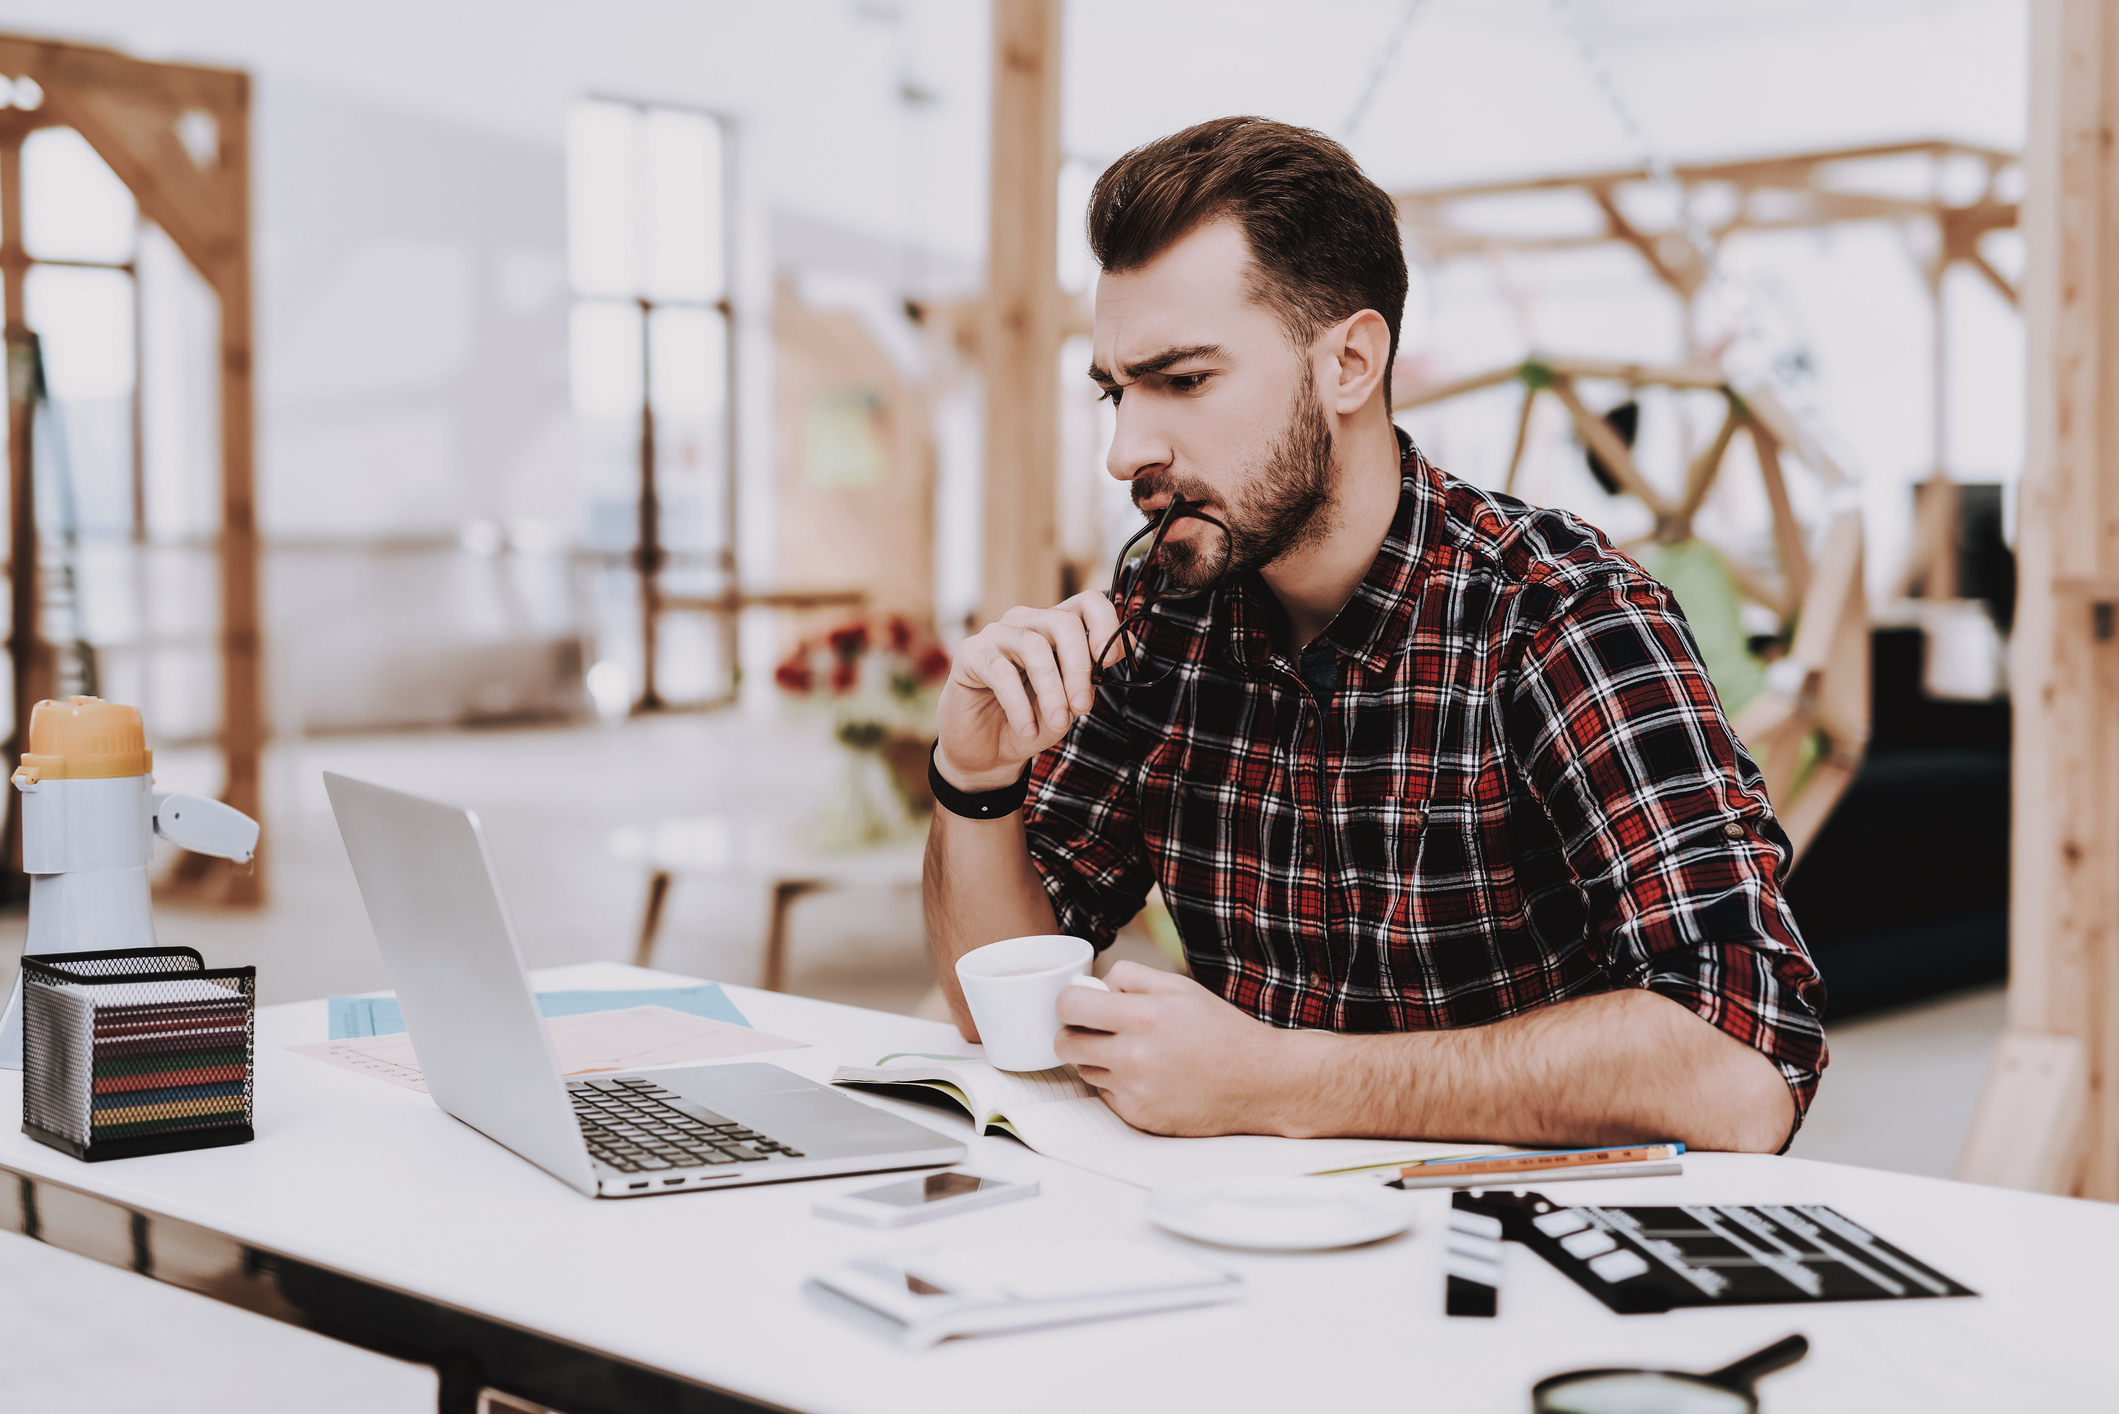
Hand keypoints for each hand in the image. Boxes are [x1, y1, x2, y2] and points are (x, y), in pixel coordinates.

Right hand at [934, 592, 1122, 790]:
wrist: (989, 752)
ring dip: (1052, 690)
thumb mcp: (1070, 704)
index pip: (1087, 603)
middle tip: (1082, 707)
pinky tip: (1026, 728)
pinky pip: (1000, 671)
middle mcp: (1027, 622)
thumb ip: (1090, 678)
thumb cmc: (1033, 722)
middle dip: (1079, 668)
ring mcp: (997, 634)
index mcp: (1056, 628)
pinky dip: (1019, 704)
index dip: (1104, 624)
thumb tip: (1117, 651)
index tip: (1110, 661)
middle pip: (1063, 623)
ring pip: (1033, 646)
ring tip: (1057, 723)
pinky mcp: (970, 653)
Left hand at [1053, 962, 1314, 1135]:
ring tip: (1135, 1052)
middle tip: (1097, 1029)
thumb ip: (1130, 977)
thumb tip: (1093, 985)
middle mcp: (1135, 1057)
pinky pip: (1106, 1095)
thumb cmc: (1222, 1032)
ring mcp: (1135, 1091)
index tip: (1080, 1004)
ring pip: (1085, 1070)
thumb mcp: (1180, 987)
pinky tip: (1149, 1077)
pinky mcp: (1139, 1117)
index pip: (1070, 1006)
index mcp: (1144, 1017)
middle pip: (1065, 1044)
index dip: (1070, 1002)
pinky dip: (1119, 1085)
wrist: (1259, 1083)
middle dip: (1074, 1032)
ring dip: (1098, 1060)